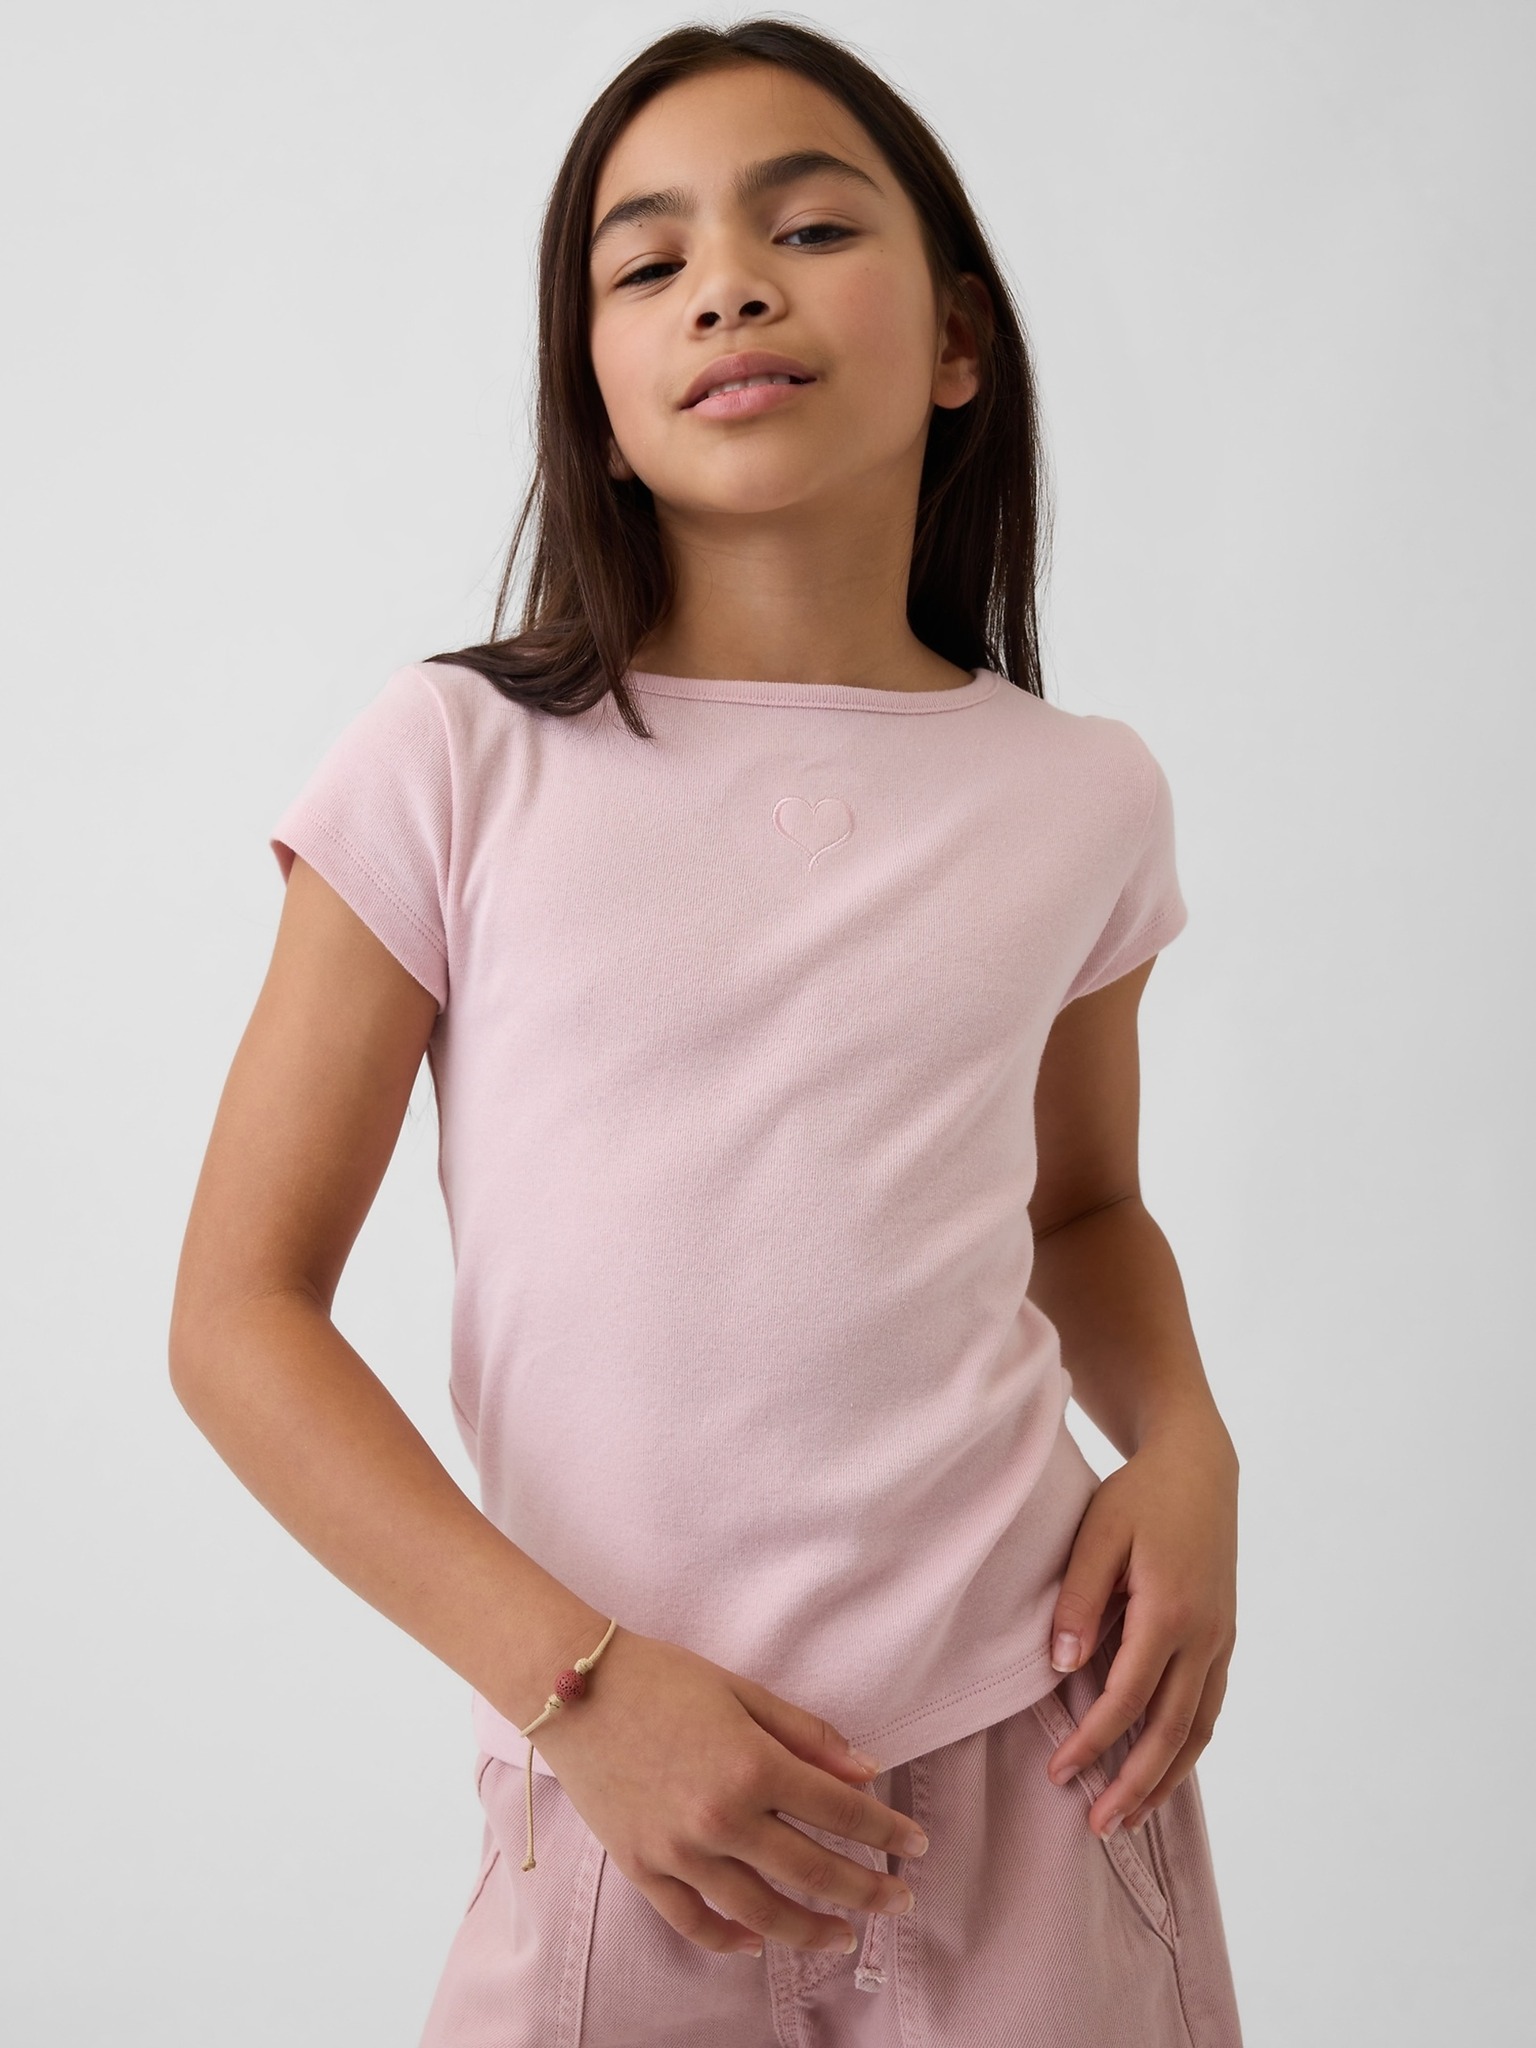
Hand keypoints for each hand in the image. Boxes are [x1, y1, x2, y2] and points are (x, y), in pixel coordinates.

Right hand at [529, 1627, 928, 1958]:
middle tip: (900, 1900)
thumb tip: (866, 1772)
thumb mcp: (743, 1691)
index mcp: (753, 1766)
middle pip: (811, 1871)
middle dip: (866, 1890)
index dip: (886, 1831)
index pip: (841, 1812)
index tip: (916, 1845)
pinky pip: (694, 1920)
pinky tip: (758, 1942)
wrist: (572, 1688)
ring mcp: (679, 1851)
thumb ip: (807, 1735)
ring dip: (809, 1929)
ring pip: (760, 1911)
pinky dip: (730, 1939)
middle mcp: (721, 1818)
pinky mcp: (641, 1867)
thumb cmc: (661, 1677)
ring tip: (843, 1937)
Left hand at [1043, 1415, 1237, 1835]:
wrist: (1200, 1467)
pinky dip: (1187, 1747)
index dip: (1093, 1744)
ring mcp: (1221, 1640)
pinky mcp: (1224, 1637)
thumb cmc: (1141, 1496)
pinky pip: (1209, 1707)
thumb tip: (1062, 1667)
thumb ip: (1078, 1598)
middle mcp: (1205, 1636)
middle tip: (1098, 1826)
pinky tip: (1164, 1768)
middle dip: (1134, 1785)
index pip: (1127, 1699)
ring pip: (1198, 1729)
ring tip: (1131, 1817)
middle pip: (1170, 1732)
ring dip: (1166, 1779)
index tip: (1059, 1775)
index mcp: (1170, 1612)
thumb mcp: (1099, 1532)